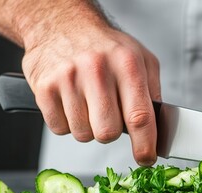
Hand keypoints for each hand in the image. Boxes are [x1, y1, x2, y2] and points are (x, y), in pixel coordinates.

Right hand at [22, 25, 160, 165]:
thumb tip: (157, 129)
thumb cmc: (104, 46)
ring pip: (83, 134)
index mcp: (127, 63)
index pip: (140, 116)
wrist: (61, 24)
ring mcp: (68, 78)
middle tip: (108, 116)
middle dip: (111, 132)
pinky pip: (59, 128)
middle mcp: (97, 69)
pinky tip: (70, 102)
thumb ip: (152, 92)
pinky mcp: (44, 88)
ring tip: (87, 103)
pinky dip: (67, 122)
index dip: (145, 145)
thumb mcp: (140, 58)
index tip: (146, 159)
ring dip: (88, 127)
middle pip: (108, 132)